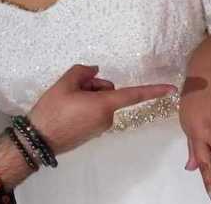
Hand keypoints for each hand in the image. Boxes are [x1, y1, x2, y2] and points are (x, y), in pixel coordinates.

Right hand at [28, 65, 175, 155]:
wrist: (39, 140)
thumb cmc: (53, 111)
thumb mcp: (64, 83)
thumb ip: (83, 71)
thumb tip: (95, 71)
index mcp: (105, 104)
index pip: (134, 95)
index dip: (153, 90)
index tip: (171, 89)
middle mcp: (107, 118)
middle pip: (108, 93)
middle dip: (94, 87)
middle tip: (73, 90)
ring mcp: (100, 128)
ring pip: (100, 102)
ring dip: (88, 98)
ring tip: (66, 102)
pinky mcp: (93, 133)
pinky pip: (94, 113)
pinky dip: (84, 108)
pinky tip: (68, 111)